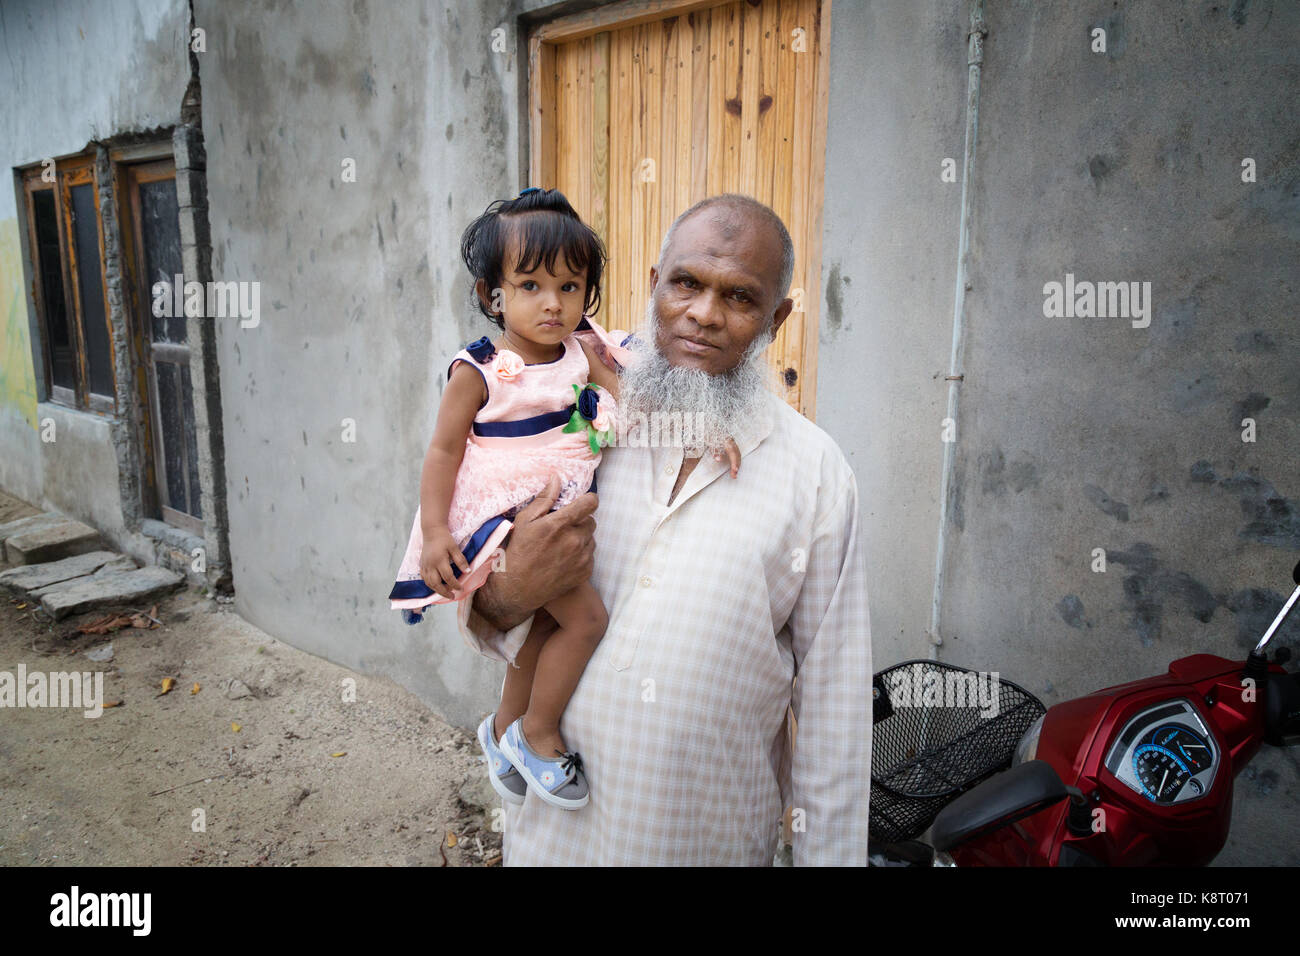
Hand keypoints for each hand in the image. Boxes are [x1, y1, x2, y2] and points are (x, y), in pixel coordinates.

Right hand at [419, 527, 469, 600]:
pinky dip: (430, 584)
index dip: (455, 584)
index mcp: (439, 560)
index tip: (461, 588)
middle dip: (445, 592)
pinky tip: (436, 586)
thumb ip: (460, 560)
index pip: (448, 577)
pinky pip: (424, 579)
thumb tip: (468, 571)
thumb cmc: (445, 539)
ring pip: (429, 583)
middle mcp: (430, 565)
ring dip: (437, 590)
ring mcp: (424, 566)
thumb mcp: (455, 548)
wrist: (432, 531)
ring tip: (446, 592)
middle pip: (436, 584)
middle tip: (452, 596)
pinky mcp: (421, 565)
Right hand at [473, 474, 597, 629]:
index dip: (587, 500)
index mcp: (559, 525)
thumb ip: (544, 499)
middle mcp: (574, 541)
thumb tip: (557, 479)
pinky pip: (590, 556)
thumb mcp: (524, 521)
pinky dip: (581, 556)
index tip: (581, 503)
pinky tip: (563, 560)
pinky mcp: (585, 572)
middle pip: (591, 521)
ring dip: (581, 539)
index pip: (590, 503)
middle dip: (579, 522)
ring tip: (561, 547)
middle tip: (561, 530)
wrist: (518, 589)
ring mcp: (582, 558)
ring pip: (591, 539)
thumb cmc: (517, 552)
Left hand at [713, 437, 741, 477]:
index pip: (733, 454)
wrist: (713, 425)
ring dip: (737, 464)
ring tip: (734, 473)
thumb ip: (715, 451)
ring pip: (738, 454)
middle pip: (737, 455)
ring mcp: (733, 442)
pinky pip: (737, 453)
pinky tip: (735, 466)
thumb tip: (718, 459)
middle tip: (734, 475)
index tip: (734, 470)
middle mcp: (732, 442)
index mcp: (727, 441)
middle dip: (736, 466)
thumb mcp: (711, 442)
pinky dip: (737, 460)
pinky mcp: (733, 443)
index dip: (734, 462)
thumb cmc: (712, 434)